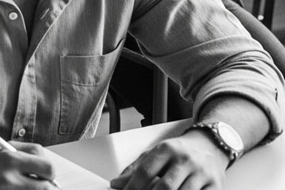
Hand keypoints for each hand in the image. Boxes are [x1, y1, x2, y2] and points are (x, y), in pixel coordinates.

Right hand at [0, 144, 57, 188]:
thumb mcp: (2, 149)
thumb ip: (26, 153)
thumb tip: (48, 167)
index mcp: (10, 159)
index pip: (48, 168)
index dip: (48, 170)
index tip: (43, 171)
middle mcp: (10, 179)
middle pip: (45, 187)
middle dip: (42, 184)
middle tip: (33, 181)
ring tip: (19, 185)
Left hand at [110, 132, 227, 189]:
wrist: (210, 145)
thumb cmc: (179, 152)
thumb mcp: (156, 153)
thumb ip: (136, 168)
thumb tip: (115, 183)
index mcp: (166, 149)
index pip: (146, 171)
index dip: (133, 187)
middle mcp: (184, 159)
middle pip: (165, 186)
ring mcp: (201, 173)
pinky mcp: (215, 186)